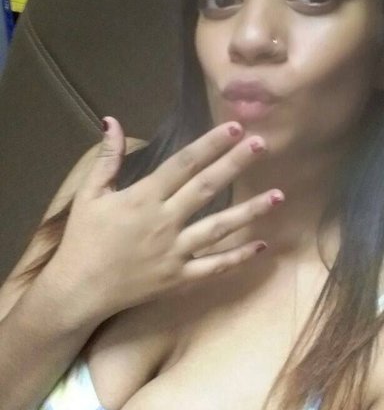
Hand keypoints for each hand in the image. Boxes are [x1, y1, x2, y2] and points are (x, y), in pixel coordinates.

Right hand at [50, 116, 284, 318]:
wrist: (79, 290)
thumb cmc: (84, 239)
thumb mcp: (89, 195)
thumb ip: (106, 158)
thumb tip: (111, 120)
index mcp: (143, 198)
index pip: (183, 164)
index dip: (210, 144)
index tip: (234, 128)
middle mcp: (165, 221)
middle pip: (207, 188)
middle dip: (235, 164)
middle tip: (263, 144)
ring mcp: (175, 252)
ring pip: (219, 228)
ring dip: (250, 211)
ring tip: (279, 195)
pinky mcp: (180, 278)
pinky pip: (214, 267)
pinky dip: (238, 257)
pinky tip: (262, 245)